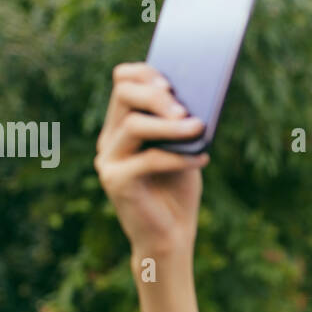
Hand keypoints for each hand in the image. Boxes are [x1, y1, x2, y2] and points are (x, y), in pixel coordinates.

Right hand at [94, 62, 208, 259]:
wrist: (171, 237)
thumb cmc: (178, 191)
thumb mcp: (183, 150)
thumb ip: (181, 125)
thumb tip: (196, 97)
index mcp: (123, 125)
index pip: (122, 82)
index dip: (145, 74)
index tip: (171, 81)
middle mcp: (110, 139)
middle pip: (123, 95)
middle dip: (156, 96)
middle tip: (185, 108)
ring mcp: (109, 160)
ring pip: (133, 125)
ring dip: (170, 126)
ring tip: (198, 129)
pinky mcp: (116, 182)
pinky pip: (148, 160)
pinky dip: (179, 157)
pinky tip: (202, 159)